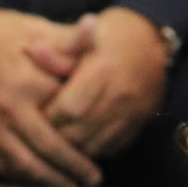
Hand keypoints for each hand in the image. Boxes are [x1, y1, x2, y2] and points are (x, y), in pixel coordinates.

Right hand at [0, 8, 101, 186]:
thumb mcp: (36, 28)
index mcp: (27, 83)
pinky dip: (18, 178)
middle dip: (73, 168)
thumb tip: (93, 26)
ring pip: (22, 165)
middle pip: (48, 149)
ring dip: (48, 180)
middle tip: (94, 179)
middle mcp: (8, 109)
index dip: (87, 133)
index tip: (105, 146)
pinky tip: (34, 181)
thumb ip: (67, 39)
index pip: (65, 116)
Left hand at [44, 8, 170, 160]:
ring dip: (70, 147)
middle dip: (54, 135)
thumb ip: (60, 50)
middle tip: (39, 130)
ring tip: (55, 139)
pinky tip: (79, 142)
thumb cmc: (111, 38)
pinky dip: (90, 150)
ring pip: (91, 147)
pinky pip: (108, 150)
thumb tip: (34, 50)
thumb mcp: (86, 36)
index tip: (34, 111)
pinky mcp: (137, 126)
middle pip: (77, 131)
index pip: (67, 107)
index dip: (47, 114)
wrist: (153, 45)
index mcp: (102, 71)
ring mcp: (130, 114)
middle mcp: (118, 96)